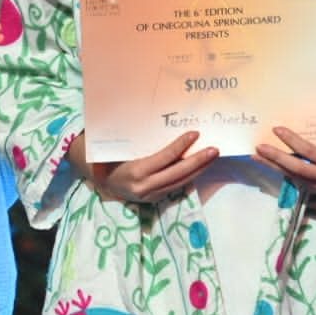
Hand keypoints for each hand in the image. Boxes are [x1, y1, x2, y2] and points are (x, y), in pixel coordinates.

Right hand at [69, 131, 217, 203]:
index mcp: (135, 172)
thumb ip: (132, 138)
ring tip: (212, 156)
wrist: (101, 182)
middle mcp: (145, 187)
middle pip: (177, 173)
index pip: (164, 158)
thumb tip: (150, 115)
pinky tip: (200, 166)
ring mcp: (151, 196)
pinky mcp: (156, 199)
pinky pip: (176, 186)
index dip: (180, 146)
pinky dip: (190, 176)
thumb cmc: (109, 158)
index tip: (195, 133)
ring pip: (180, 182)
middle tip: (214, 149)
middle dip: (198, 161)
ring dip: (198, 169)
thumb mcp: (117, 147)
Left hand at [254, 127, 315, 193]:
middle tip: (259, 146)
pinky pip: (294, 179)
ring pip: (292, 176)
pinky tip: (267, 163)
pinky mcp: (315, 192)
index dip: (293, 140)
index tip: (277, 128)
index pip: (310, 151)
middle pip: (298, 168)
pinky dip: (279, 171)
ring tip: (256, 154)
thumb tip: (295, 123)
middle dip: (276, 157)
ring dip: (272, 165)